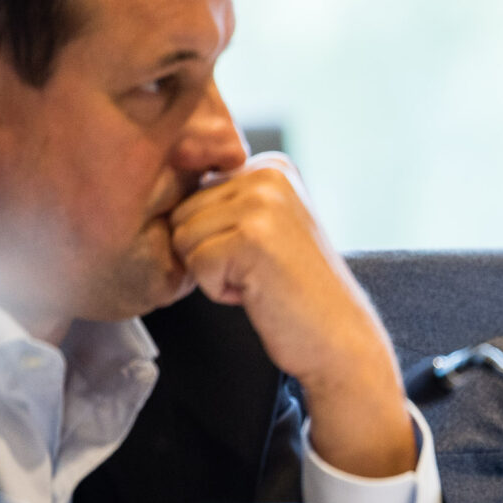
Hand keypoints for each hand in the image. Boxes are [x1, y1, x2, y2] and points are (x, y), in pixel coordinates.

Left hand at [169, 154, 413, 476]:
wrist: (338, 336)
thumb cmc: (293, 290)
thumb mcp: (263, 226)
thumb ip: (224, 200)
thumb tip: (164, 183)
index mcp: (270, 166)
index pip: (192, 192)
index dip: (212, 236)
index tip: (259, 252)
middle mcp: (268, 173)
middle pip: (182, 213)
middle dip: (208, 252)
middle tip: (258, 269)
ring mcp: (263, 203)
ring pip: (183, 238)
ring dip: (212, 272)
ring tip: (258, 278)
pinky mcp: (253, 237)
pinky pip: (197, 264)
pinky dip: (219, 290)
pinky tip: (258, 291)